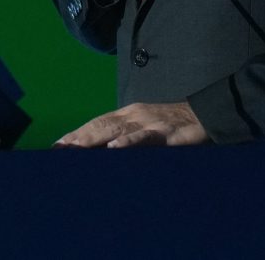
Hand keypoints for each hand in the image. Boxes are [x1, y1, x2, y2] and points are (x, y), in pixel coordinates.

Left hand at [53, 102, 208, 147]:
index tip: (58, 146)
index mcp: (130, 114)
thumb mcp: (147, 127)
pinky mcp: (165, 133)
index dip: (78, 133)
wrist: (206, 115)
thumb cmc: (173, 124)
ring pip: (118, 130)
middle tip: (59, 149)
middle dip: (79, 137)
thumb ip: (127, 134)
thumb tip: (103, 148)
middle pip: (102, 125)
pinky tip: (114, 148)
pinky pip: (144, 138)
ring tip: (76, 148)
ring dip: (95, 139)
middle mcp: (136, 115)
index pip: (98, 123)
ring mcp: (150, 122)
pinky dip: (128, 142)